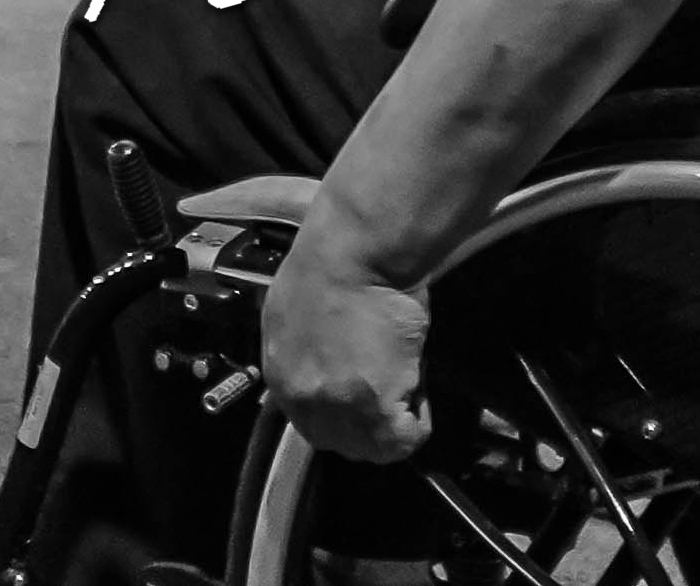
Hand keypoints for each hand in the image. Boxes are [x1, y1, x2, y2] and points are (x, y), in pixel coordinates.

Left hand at [261, 236, 433, 464]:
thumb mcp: (296, 307)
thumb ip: (306, 345)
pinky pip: (404, 438)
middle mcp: (301, 400)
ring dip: (393, 423)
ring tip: (407, 386)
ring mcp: (336, 409)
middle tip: (391, 389)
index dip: (344, 408)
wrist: (356, 251)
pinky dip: (418, 422)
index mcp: (279, 374)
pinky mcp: (374, 408)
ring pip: (372, 447)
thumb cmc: (333, 261)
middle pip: (340, 441)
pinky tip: (420, 389)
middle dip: (368, 423)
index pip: (310, 418)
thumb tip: (329, 358)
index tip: (367, 388)